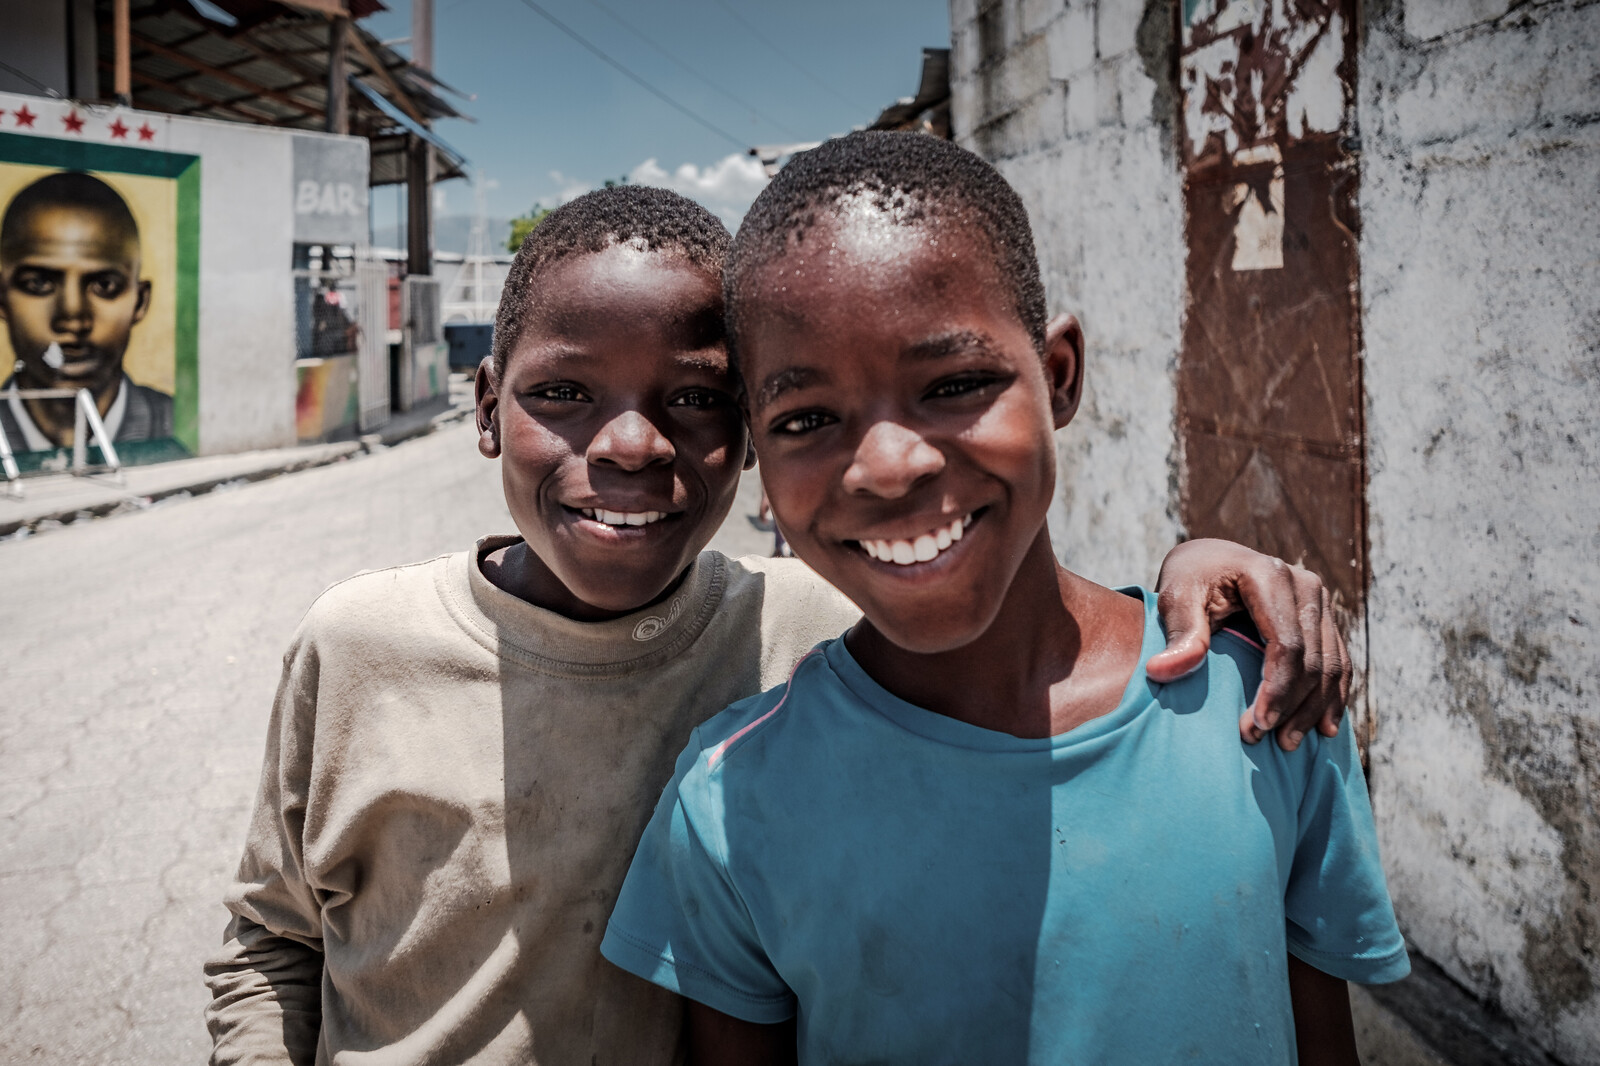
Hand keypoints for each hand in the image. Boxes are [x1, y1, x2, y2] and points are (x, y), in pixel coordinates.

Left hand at [1146, 539, 1349, 750]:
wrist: (1210, 560)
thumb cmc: (1190, 579)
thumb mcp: (1176, 597)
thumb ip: (1179, 633)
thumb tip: (1161, 671)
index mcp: (1270, 576)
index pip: (1287, 644)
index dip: (1277, 689)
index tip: (1256, 725)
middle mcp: (1305, 585)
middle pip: (1313, 659)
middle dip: (1292, 706)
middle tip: (1265, 739)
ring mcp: (1319, 601)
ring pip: (1332, 665)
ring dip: (1314, 709)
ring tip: (1288, 743)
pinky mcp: (1324, 617)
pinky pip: (1338, 662)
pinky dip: (1332, 696)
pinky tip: (1323, 727)